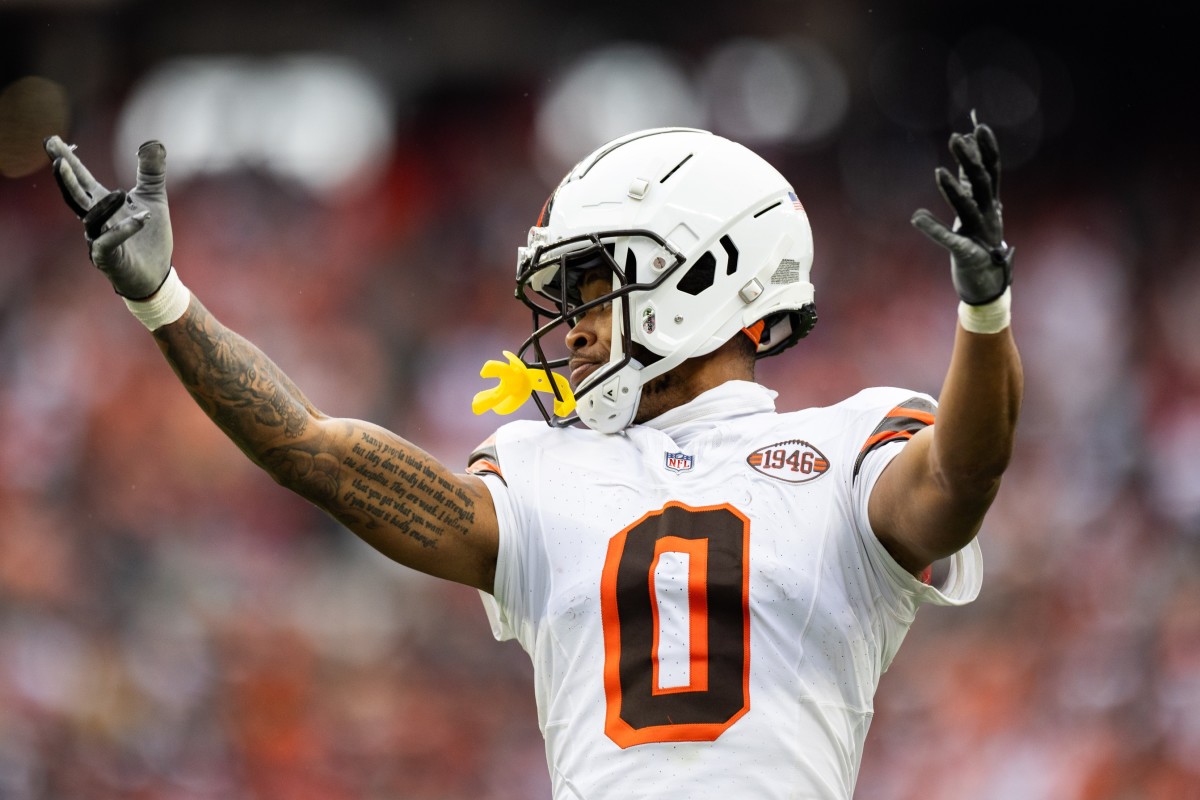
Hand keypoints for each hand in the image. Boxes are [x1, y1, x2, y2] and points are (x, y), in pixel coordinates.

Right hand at [44, 136, 173, 299]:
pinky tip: (142, 219)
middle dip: (65, 179)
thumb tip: (154, 142)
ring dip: (104, 206)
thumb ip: (151, 172)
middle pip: (75, 196)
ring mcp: (98, 240)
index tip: (52, 140)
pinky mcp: (108, 259)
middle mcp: (95, 220)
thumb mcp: (154, 198)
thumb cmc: (150, 237)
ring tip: (120, 193)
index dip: (67, 160)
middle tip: (57, 160)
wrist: (158, 275)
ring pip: (92, 220)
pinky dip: (124, 231)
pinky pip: (110, 243)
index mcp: (101, 204)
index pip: (81, 178)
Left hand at [911, 116, 1012, 304]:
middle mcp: (988, 215)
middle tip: (956, 138)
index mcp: (990, 203)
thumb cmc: (979, 243)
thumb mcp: (975, 209)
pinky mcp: (966, 254)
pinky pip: (949, 240)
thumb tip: (966, 157)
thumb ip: (969, 184)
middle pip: (980, 182)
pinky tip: (917, 218)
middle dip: (969, 159)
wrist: (988, 283)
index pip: (992, 171)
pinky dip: (934, 229)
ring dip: (953, 190)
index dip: (987, 150)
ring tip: (939, 172)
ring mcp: (979, 234)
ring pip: (967, 208)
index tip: (980, 127)